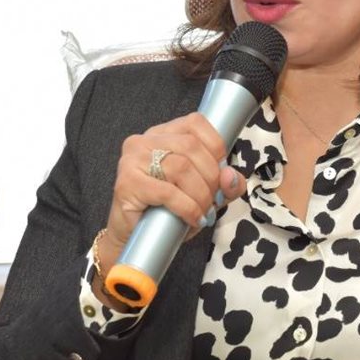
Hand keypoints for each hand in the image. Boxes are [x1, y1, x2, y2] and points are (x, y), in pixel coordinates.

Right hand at [97, 112, 244, 275]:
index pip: (195, 123)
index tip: (221, 171)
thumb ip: (223, 182)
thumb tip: (231, 176)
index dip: (216, 146)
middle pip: (191, 146)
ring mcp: (133, 160)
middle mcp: (144, 141)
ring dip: (200, 195)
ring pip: (181, 167)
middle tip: (213, 200)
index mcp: (162, 135)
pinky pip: (168, 192)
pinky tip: (192, 218)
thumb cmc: (165, 212)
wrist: (132, 237)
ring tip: (203, 211)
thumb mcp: (202, 193)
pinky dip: (187, 207)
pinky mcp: (127, 183)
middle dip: (211, 176)